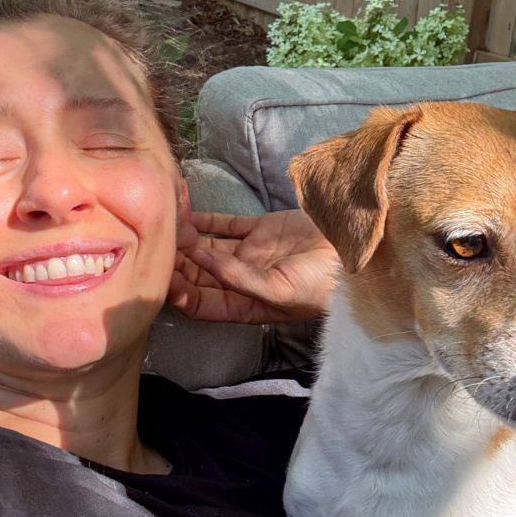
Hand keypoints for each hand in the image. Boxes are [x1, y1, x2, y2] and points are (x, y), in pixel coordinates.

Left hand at [168, 210, 338, 322]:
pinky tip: (185, 210)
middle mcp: (242, 282)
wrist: (355, 253)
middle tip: (159, 246)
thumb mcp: (280, 291)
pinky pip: (224, 224)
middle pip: (198, 275)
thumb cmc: (321, 284)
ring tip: (170, 225)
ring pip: (207, 247)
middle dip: (178, 264)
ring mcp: (250, 254)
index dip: (180, 293)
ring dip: (187, 239)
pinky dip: (204, 218)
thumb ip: (238, 279)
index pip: (202, 304)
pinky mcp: (260, 229)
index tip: (163, 278)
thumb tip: (201, 260)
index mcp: (246, 306)